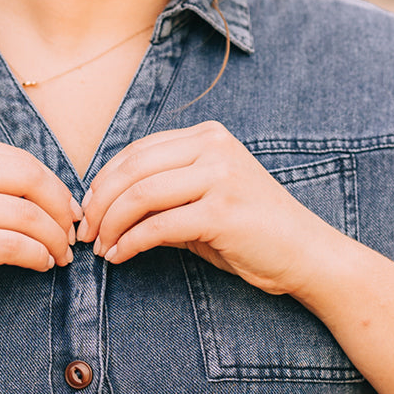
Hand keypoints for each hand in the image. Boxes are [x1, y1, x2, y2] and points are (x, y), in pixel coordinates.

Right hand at [0, 134, 80, 324]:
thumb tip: (49, 190)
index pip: (20, 159)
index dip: (55, 186)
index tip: (69, 210)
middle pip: (29, 180)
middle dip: (62, 209)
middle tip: (72, 234)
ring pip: (26, 215)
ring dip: (54, 239)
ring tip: (60, 256)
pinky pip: (12, 246)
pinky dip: (37, 256)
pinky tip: (40, 265)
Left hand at [77, 121, 333, 295]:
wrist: (307, 254)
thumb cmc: (253, 231)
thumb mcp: (204, 201)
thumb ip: (163, 195)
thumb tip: (106, 208)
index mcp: (208, 136)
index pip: (138, 150)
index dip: (104, 180)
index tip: (88, 210)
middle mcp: (214, 148)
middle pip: (133, 168)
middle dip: (100, 203)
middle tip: (85, 232)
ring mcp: (220, 177)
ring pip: (141, 194)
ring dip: (111, 224)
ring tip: (101, 247)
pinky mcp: (222, 212)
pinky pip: (159, 226)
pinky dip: (131, 243)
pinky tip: (121, 257)